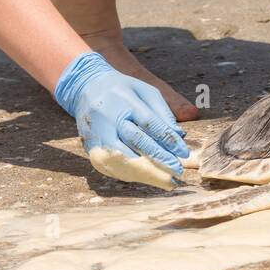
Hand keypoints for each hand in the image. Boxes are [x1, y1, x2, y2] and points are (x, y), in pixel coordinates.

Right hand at [53, 50, 189, 187]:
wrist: (85, 89)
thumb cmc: (122, 90)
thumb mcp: (145, 91)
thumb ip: (162, 112)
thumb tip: (179, 136)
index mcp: (124, 100)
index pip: (149, 123)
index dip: (168, 140)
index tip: (184, 153)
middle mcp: (109, 118)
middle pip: (136, 142)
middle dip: (159, 159)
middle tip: (178, 172)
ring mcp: (97, 134)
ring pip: (123, 159)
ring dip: (146, 173)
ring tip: (166, 180)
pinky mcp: (91, 149)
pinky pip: (113, 167)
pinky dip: (132, 175)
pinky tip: (148, 178)